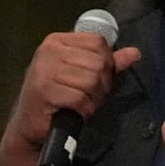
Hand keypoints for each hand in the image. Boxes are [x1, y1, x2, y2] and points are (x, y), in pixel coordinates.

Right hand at [0, 31, 140, 165]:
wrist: (29, 124)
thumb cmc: (57, 98)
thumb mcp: (81, 75)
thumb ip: (107, 63)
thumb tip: (135, 53)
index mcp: (57, 41)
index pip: (98, 42)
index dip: (107, 62)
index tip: (98, 79)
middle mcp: (48, 51)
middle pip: (98, 61)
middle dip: (102, 84)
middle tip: (92, 96)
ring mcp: (44, 70)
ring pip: (91, 80)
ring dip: (94, 98)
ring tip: (84, 104)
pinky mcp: (44, 91)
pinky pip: (80, 98)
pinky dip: (85, 109)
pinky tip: (78, 112)